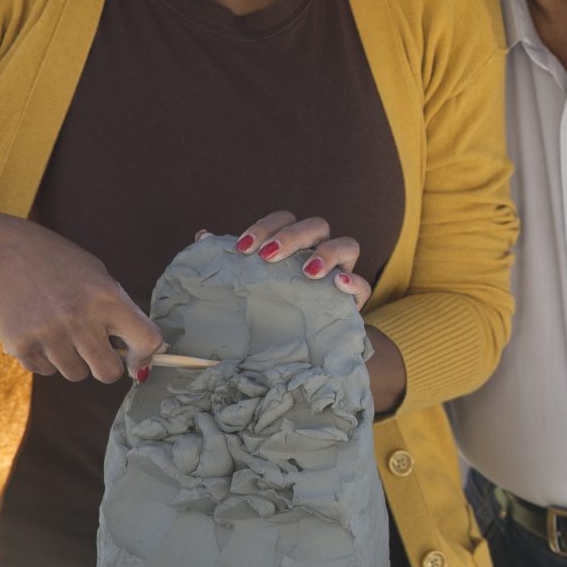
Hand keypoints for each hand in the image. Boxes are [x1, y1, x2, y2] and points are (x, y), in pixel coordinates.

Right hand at [0, 214, 163, 382]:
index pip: (147, 340)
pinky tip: (37, 330)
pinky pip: (45, 370)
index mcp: (108, 297)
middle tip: (95, 352)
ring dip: (72, 360)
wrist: (4, 253)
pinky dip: (45, 358)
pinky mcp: (21, 345)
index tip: (136, 359)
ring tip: (60, 331)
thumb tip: (148, 353)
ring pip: (76, 374)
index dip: (146, 356)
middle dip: (105, 366)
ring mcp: (49, 334)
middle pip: (109, 373)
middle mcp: (80, 318)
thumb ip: (120, 312)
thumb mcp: (98, 277)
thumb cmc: (60, 266)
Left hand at [209, 209, 371, 308]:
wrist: (299, 347)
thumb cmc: (270, 307)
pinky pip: (364, 285)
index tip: (242, 248)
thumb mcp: (247, 285)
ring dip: (328, 252)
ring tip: (308, 271)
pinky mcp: (355, 300)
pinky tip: (338, 284)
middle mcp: (320, 250)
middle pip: (316, 225)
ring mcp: (342, 271)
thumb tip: (202, 238)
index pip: (284, 219)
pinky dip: (355, 282)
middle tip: (268, 257)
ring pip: (348, 244)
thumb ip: (228, 263)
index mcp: (294, 243)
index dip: (265, 227)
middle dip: (292, 236)